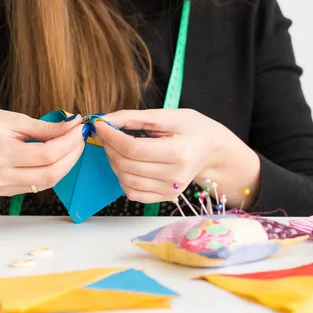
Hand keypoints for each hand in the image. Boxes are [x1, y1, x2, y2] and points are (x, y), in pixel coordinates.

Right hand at [0, 106, 83, 195]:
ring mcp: (2, 187)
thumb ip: (46, 127)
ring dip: (65, 165)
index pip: (47, 154)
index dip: (69, 142)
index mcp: (0, 154)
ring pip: (47, 182)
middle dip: (72, 155)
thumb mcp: (15, 119)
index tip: (79, 128)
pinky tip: (58, 157)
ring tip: (72, 146)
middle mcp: (0, 176)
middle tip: (80, 138)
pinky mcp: (5, 192)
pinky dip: (52, 171)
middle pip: (50, 173)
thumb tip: (73, 126)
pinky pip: (37, 185)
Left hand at [94, 109, 260, 206]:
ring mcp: (171, 190)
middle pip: (127, 165)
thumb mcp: (167, 115)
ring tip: (116, 146)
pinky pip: (132, 193)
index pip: (133, 149)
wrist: (212, 149)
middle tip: (106, 133)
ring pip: (125, 180)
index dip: (111, 136)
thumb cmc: (192, 128)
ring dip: (113, 161)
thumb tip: (105, 120)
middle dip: (109, 147)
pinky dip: (122, 178)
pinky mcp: (165, 197)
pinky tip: (126, 163)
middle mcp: (175, 176)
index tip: (100, 124)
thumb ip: (134, 117)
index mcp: (178, 153)